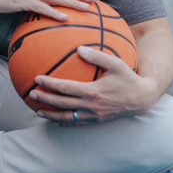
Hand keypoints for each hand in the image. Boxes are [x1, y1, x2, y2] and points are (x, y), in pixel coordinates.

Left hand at [29, 46, 158, 122]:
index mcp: (93, 91)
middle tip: (31, 94)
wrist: (141, 100)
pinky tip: (55, 122)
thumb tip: (79, 48)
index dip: (50, 83)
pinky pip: (77, 124)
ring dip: (51, 114)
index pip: (65, 88)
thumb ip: (97, 56)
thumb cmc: (128, 79)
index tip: (37, 78)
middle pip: (62, 103)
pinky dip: (64, 123)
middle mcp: (91, 106)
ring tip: (38, 111)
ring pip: (67, 117)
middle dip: (44, 99)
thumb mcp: (116, 64)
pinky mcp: (96, 121)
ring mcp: (93, 116)